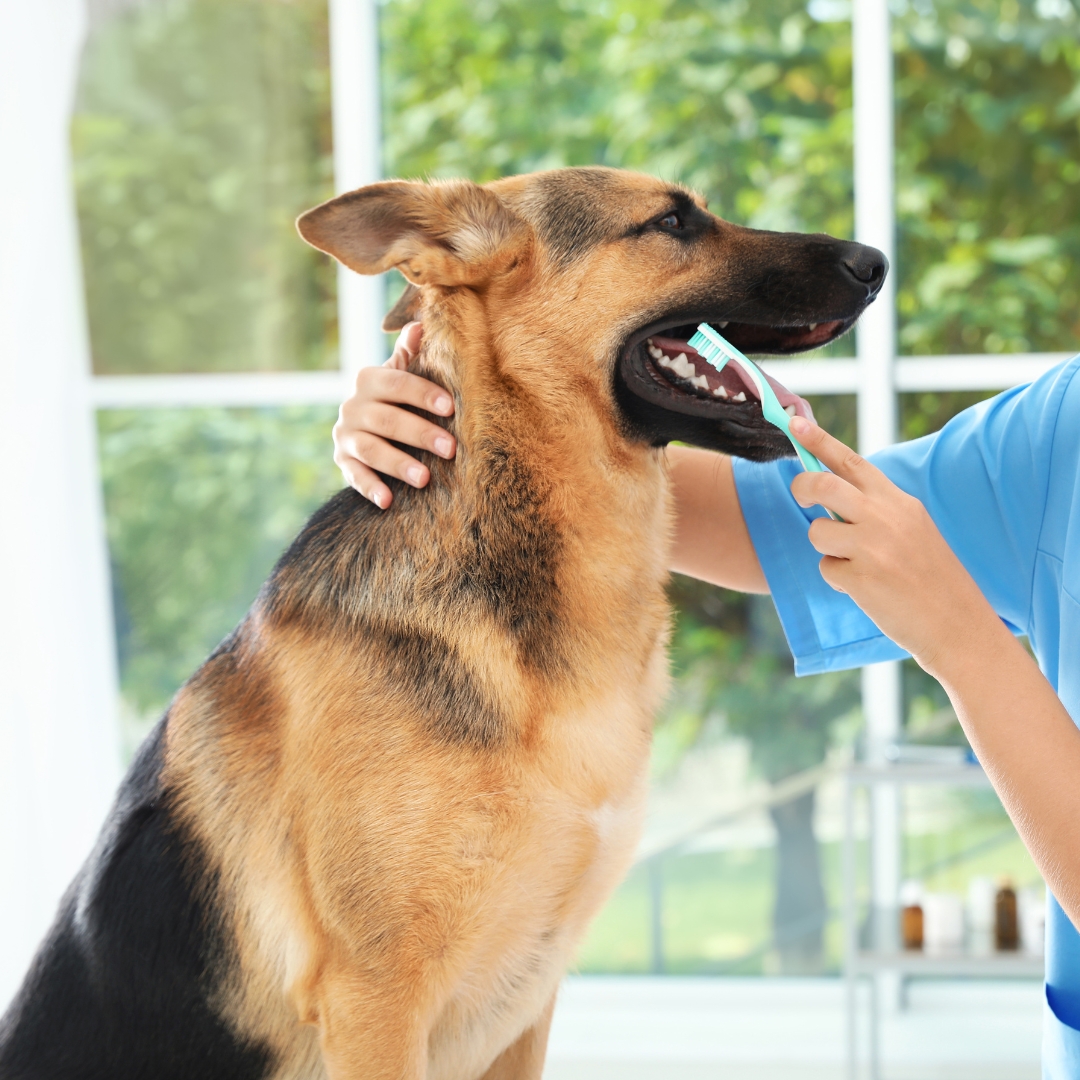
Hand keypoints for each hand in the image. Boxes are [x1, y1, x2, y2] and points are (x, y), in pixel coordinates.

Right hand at [332, 322, 455, 508]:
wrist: (364, 424)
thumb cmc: (397, 397)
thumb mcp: (402, 373)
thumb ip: (411, 352)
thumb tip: (421, 324)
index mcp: (369, 379)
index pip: (397, 383)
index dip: (423, 394)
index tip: (451, 407)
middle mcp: (352, 406)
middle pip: (387, 419)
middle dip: (420, 433)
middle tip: (451, 449)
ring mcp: (345, 435)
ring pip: (371, 449)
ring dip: (398, 464)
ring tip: (425, 479)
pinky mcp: (342, 461)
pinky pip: (354, 475)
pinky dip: (369, 488)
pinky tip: (388, 501)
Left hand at [787, 416, 1000, 675]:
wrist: (959, 625)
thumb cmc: (931, 578)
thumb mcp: (913, 529)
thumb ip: (876, 509)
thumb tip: (830, 492)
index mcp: (899, 501)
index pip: (851, 462)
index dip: (819, 441)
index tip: (794, 423)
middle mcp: (886, 517)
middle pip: (822, 485)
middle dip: (802, 487)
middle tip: (800, 497)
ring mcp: (873, 547)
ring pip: (817, 532)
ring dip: (826, 548)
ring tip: (856, 564)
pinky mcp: (862, 578)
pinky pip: (826, 568)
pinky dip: (839, 579)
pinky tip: (867, 589)